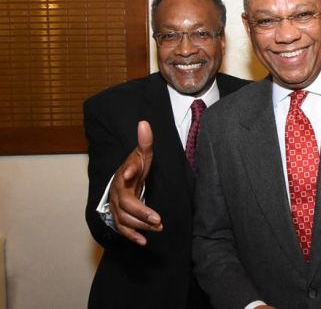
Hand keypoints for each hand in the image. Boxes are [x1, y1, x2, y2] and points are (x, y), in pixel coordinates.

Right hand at [109, 120, 162, 244]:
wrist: (125, 180)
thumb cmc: (136, 166)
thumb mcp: (142, 154)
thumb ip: (145, 141)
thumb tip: (144, 122)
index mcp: (123, 176)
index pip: (123, 175)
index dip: (128, 173)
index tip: (132, 174)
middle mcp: (116, 193)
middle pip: (125, 205)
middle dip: (141, 213)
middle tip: (158, 219)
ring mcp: (116, 207)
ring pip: (124, 220)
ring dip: (140, 226)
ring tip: (159, 227)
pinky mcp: (119, 217)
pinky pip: (122, 229)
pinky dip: (132, 236)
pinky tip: (144, 241)